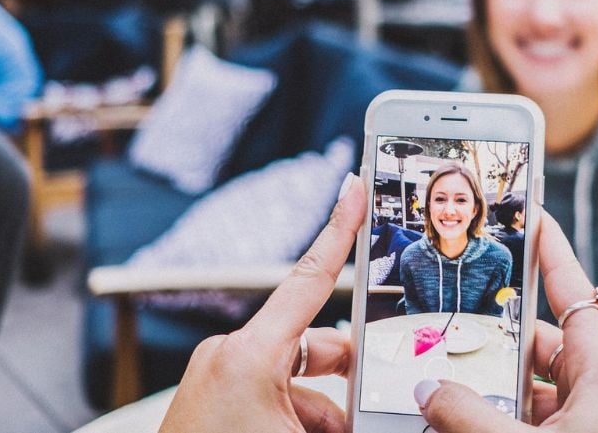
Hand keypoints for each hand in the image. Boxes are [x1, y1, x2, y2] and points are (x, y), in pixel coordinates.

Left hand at [159, 173, 364, 432]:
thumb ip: (346, 418)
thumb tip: (384, 412)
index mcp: (250, 355)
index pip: (310, 278)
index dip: (340, 229)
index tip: (357, 189)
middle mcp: (231, 356)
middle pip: (315, 346)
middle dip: (349, 380)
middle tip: (378, 402)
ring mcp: (218, 378)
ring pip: (297, 381)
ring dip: (325, 413)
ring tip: (336, 431)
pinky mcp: (213, 401)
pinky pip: (272, 397)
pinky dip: (299, 419)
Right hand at [416, 212, 597, 432]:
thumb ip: (472, 416)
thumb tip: (430, 391)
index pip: (572, 288)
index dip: (549, 249)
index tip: (532, 212)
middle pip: (538, 342)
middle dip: (492, 342)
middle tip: (447, 333)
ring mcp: (594, 416)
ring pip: (533, 386)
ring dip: (493, 390)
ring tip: (448, 393)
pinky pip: (537, 416)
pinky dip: (503, 416)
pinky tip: (467, 424)